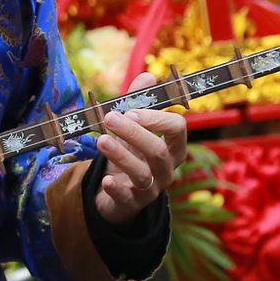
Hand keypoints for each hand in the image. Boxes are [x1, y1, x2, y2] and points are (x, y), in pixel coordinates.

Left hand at [92, 72, 187, 223]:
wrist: (118, 192)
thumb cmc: (132, 153)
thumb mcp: (134, 127)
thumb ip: (139, 101)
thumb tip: (148, 76)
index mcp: (171, 147)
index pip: (177, 130)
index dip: (157, 118)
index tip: (131, 110)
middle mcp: (166, 169)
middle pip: (158, 151)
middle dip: (135, 133)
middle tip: (110, 117)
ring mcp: (151, 189)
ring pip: (143, 174)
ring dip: (122, 156)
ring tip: (102, 140)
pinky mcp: (132, 204)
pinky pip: (127, 199)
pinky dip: (117, 189)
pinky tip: (106, 180)